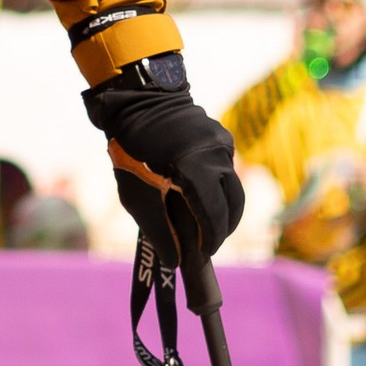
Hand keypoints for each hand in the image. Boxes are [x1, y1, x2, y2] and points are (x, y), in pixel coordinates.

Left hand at [85, 56, 243, 266]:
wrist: (137, 102)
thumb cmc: (131, 151)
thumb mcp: (136, 196)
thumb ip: (158, 232)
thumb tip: (174, 262)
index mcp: (197, 171)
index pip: (216, 217)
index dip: (212, 240)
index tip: (203, 255)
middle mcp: (218, 157)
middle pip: (235, 204)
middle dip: (225, 227)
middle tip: (210, 243)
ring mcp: (223, 144)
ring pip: (233, 186)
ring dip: (224, 207)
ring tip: (209, 224)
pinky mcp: (222, 136)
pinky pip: (225, 168)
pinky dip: (218, 185)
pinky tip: (202, 193)